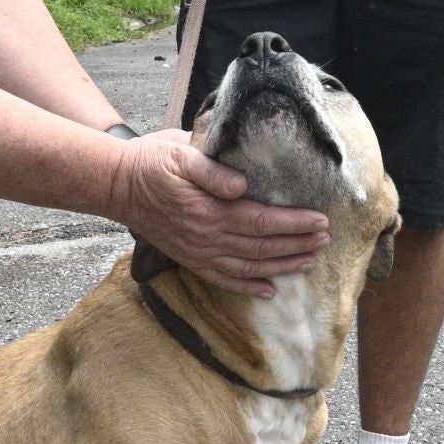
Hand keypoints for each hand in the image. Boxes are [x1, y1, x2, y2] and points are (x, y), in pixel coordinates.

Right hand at [110, 131, 328, 295]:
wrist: (116, 186)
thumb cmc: (151, 162)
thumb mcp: (180, 152)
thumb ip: (211, 170)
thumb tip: (242, 185)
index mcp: (208, 211)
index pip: (261, 220)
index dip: (294, 223)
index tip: (321, 221)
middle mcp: (206, 238)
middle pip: (262, 247)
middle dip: (297, 245)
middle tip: (326, 240)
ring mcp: (197, 253)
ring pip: (249, 267)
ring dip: (283, 266)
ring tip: (310, 261)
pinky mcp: (190, 259)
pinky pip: (224, 279)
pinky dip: (249, 287)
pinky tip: (270, 291)